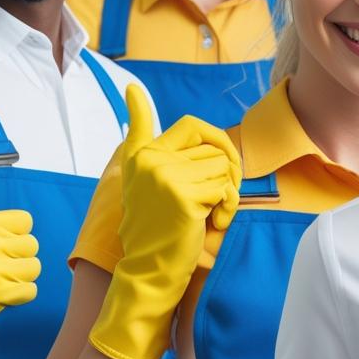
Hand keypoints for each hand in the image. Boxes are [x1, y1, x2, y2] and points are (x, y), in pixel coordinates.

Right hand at [119, 84, 240, 253]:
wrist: (151, 270)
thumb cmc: (158, 230)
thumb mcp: (146, 187)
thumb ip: (147, 155)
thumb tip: (135, 104)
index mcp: (142, 157)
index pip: (170, 125)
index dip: (150, 109)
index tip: (131, 89)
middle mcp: (150, 161)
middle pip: (214, 147)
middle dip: (225, 169)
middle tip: (217, 195)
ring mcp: (165, 178)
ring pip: (223, 166)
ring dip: (226, 192)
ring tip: (209, 212)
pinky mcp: (183, 196)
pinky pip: (226, 188)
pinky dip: (228, 207)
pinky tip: (212, 223)